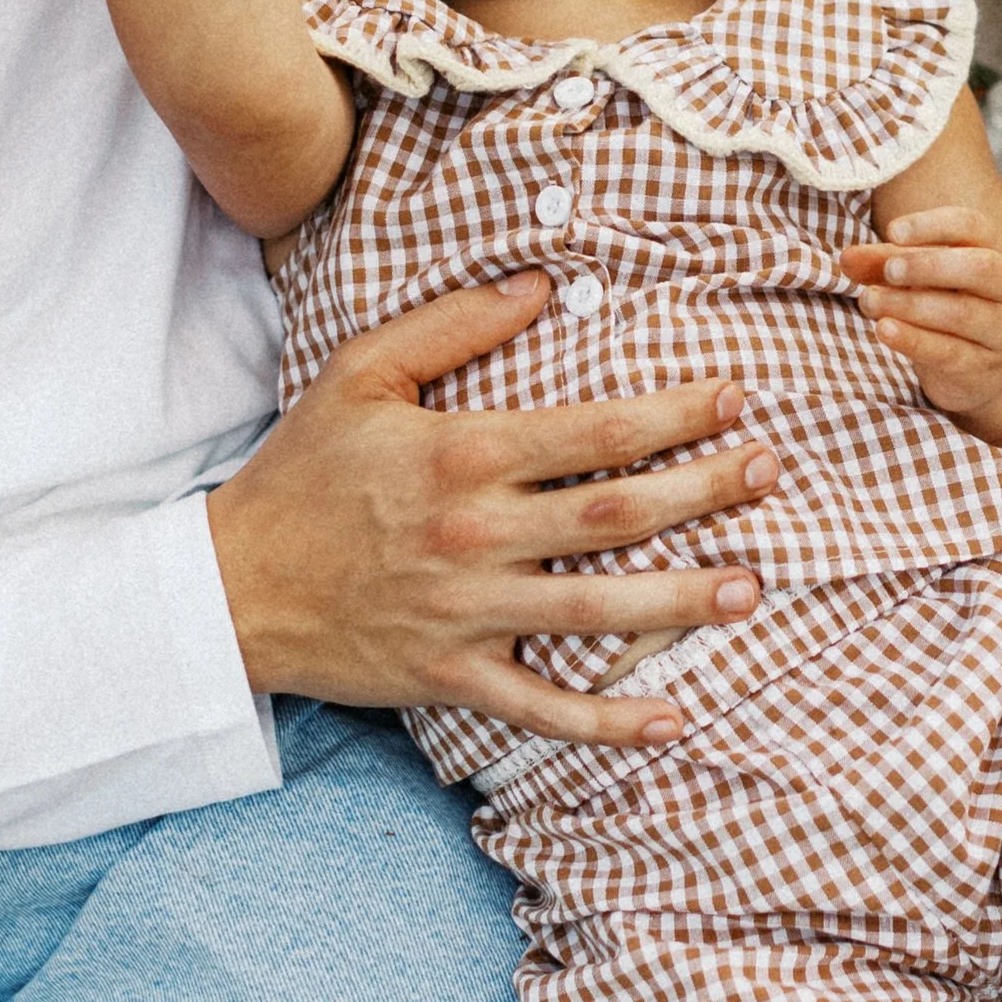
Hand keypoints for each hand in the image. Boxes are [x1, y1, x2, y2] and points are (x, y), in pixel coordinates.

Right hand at [209, 274, 780, 739]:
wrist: (229, 586)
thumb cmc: (302, 471)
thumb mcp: (362, 373)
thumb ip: (454, 322)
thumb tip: (542, 281)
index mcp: (462, 453)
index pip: (595, 432)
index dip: (676, 416)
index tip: (737, 400)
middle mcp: (475, 534)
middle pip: (617, 514)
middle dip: (705, 492)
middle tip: (772, 474)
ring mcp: (467, 614)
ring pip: (598, 610)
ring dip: (682, 601)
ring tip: (749, 587)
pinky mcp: (451, 678)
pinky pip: (544, 705)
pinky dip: (608, 720)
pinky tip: (671, 717)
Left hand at [837, 206, 1001, 419]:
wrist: (974, 368)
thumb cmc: (946, 304)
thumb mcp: (918, 277)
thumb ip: (884, 263)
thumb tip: (846, 258)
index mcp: (996, 250)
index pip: (971, 226)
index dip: (932, 226)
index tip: (892, 232)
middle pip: (978, 268)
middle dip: (928, 265)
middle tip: (888, 270)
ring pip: (960, 313)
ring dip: (909, 305)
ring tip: (869, 301)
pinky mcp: (985, 367)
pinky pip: (949, 352)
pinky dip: (913, 340)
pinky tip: (884, 330)